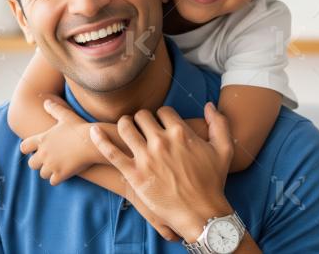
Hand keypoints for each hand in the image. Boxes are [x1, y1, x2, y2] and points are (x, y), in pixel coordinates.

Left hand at [19, 96, 94, 184]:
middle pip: (31, 164)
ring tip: (57, 166)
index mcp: (42, 139)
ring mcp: (51, 165)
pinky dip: (57, 178)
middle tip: (48, 160)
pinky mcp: (61, 174)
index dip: (27, 149)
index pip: (24, 147)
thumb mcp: (66, 115)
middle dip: (38, 163)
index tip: (34, 149)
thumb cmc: (79, 127)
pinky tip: (64, 173)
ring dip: (48, 171)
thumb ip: (54, 109)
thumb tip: (46, 101)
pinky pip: (53, 181)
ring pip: (42, 174)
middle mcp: (43, 153)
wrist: (92, 142)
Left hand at [89, 102, 234, 241]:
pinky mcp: (133, 174)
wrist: (201, 213)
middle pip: (142, 116)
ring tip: (126, 129)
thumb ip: (219, 124)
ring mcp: (145, 158)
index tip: (162, 124)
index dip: (162, 116)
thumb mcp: (224, 150)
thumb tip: (209, 105)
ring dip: (124, 125)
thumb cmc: (213, 183)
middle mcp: (161, 141)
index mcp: (180, 133)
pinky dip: (100, 139)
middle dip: (142, 119)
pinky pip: (111, 152)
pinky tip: (94, 131)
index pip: (163, 111)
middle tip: (143, 128)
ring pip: (126, 127)